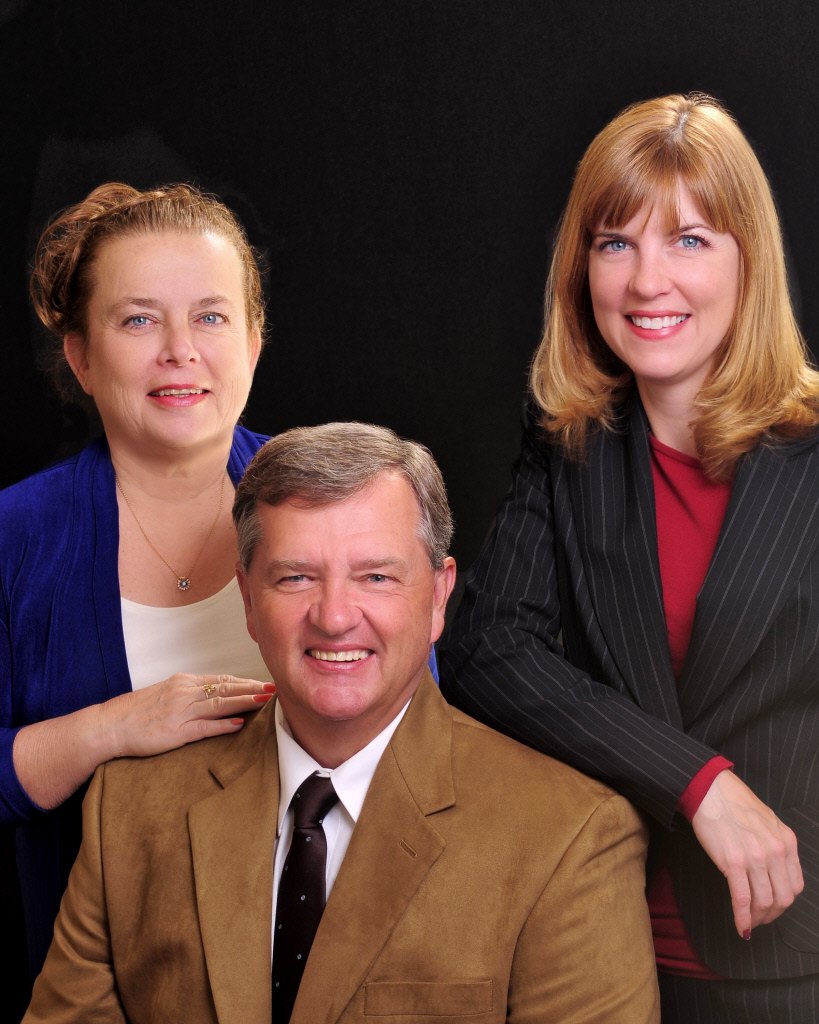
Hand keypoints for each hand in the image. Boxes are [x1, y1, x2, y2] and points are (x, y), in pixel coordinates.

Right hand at [98, 674, 275, 758]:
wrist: (110, 725)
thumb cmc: (138, 712)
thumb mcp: (167, 694)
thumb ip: (191, 694)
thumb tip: (216, 696)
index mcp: (183, 682)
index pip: (221, 679)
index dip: (245, 681)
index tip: (264, 683)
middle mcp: (184, 692)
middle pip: (224, 688)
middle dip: (251, 688)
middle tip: (274, 688)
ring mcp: (180, 711)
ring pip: (218, 704)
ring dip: (244, 702)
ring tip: (264, 701)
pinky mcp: (174, 731)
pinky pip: (203, 727)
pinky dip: (222, 725)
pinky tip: (238, 724)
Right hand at [691, 770, 802, 938]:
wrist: (711, 790)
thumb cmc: (734, 802)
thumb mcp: (768, 822)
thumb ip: (775, 845)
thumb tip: (772, 871)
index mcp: (786, 841)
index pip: (794, 885)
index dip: (783, 903)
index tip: (773, 908)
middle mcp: (776, 851)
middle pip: (782, 898)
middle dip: (771, 915)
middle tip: (760, 919)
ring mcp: (755, 858)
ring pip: (763, 902)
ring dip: (756, 919)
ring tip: (748, 923)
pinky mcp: (733, 862)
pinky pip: (742, 899)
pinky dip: (742, 918)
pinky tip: (740, 926)